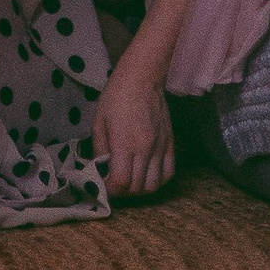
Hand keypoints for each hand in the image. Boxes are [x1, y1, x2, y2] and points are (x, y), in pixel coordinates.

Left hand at [93, 60, 176, 198]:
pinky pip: (168, 173)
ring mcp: (160, 147)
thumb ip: (99, 148)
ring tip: (130, 181)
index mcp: (124, 143)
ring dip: (140, 189)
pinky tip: (147, 174)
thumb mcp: (98, 120)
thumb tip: (101, 169)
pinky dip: (158, 181)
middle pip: (137, 188)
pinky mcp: (170, 144)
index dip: (110, 190)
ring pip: (154, 185)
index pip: (121, 182)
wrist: (142, 77)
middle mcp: (145, 149)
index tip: (104, 185)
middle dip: (123, 192)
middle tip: (114, 184)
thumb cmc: (116, 96)